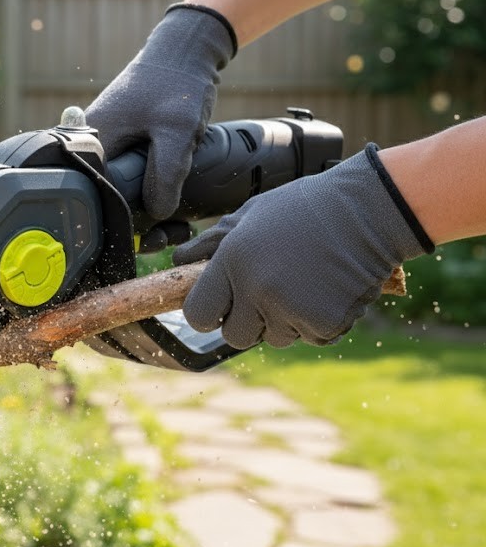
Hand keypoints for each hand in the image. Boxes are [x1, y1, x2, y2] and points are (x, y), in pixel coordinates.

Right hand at [86, 4, 235, 220]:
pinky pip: (128, 180)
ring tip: (175, 226)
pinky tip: (171, 208)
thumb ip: (165, 174)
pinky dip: (148, 195)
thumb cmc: (176, 83)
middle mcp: (91, 148)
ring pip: (119, 193)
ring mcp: (106, 148)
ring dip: (145, 211)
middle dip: (136, 223)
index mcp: (92, 145)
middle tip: (169, 235)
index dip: (123, 222)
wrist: (185, 52)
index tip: (152, 236)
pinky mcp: (121, 147)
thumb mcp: (177, 131)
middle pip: (105, 200)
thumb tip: (157, 215)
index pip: (96, 198)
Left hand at [171, 145, 434, 347]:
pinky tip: (327, 289)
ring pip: (275, 338)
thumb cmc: (304, 208)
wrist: (368, 209)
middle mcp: (256, 290)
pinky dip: (318, 322)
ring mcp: (291, 310)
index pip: (198, 314)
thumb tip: (177, 260)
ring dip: (286, 320)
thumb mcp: (251, 214)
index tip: (221, 305)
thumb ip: (211, 242)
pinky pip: (310, 338)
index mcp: (232, 262)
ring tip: (304, 280)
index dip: (208, 312)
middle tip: (269, 292)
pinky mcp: (324, 324)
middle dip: (247, 322)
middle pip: (234, 336)